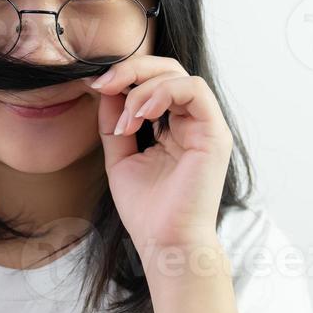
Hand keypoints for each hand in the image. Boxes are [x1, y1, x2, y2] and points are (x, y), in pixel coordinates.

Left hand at [81, 55, 233, 256]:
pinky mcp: (215, 133)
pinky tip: (142, 113)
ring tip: (127, 121)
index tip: (97, 87)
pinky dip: (163, 92)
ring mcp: (207, 126)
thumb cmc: (147, 210)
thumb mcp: (120, 158)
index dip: (126, 76)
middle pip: (168, 69)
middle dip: (132, 70)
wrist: (165, 243)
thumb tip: (105, 89)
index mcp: (175, 128)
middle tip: (105, 85)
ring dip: (143, 88)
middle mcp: (194, 123)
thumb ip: (115, 123)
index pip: (155, 82)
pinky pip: (194, 89)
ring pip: (179, 75)